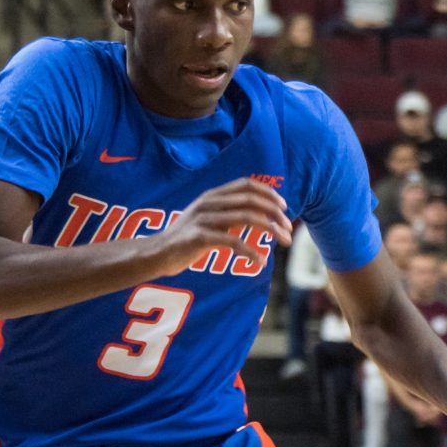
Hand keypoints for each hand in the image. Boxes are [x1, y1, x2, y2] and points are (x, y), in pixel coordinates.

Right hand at [153, 180, 291, 276]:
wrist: (158, 253)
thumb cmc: (188, 238)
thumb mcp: (209, 219)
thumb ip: (230, 213)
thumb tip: (261, 216)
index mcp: (213, 196)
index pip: (246, 185)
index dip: (268, 193)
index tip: (284, 207)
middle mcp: (209, 203)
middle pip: (251, 201)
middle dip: (275, 214)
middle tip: (288, 230)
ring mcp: (203, 219)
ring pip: (246, 218)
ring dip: (270, 230)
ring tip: (284, 242)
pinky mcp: (199, 237)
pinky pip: (232, 241)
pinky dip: (251, 251)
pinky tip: (260, 262)